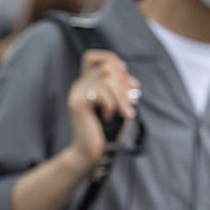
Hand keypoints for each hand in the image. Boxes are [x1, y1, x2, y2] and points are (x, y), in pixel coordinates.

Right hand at [66, 50, 140, 168]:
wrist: (94, 153)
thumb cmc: (109, 131)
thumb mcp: (121, 106)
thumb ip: (124, 90)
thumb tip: (132, 80)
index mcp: (89, 84)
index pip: (92, 57)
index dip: (110, 58)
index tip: (123, 74)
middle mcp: (80, 85)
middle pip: (108, 67)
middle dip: (125, 84)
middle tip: (130, 104)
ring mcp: (77, 93)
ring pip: (107, 77)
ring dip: (122, 96)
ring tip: (125, 113)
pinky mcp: (77, 103)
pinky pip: (102, 93)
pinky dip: (112, 105)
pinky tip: (109, 117)